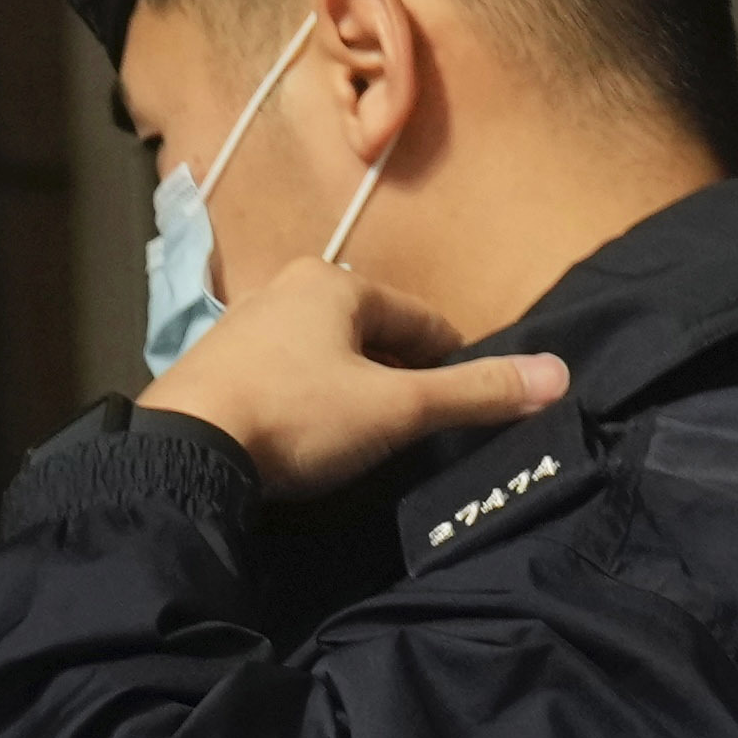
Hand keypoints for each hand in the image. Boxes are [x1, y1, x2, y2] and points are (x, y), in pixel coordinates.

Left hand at [142, 248, 568, 496]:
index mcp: (334, 283)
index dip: (450, 361)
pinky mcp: (208, 371)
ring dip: (347, 391)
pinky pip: (279, 380)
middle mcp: (283, 290)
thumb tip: (558, 375)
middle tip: (412, 427)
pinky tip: (303, 442)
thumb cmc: (296, 418)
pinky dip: (302, 404)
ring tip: (360, 439)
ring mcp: (239, 329)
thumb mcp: (397, 410)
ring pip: (321, 358)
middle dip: (395, 375)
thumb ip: (474, 393)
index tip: (462, 402)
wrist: (179, 454)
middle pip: (368, 335)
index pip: (421, 319)